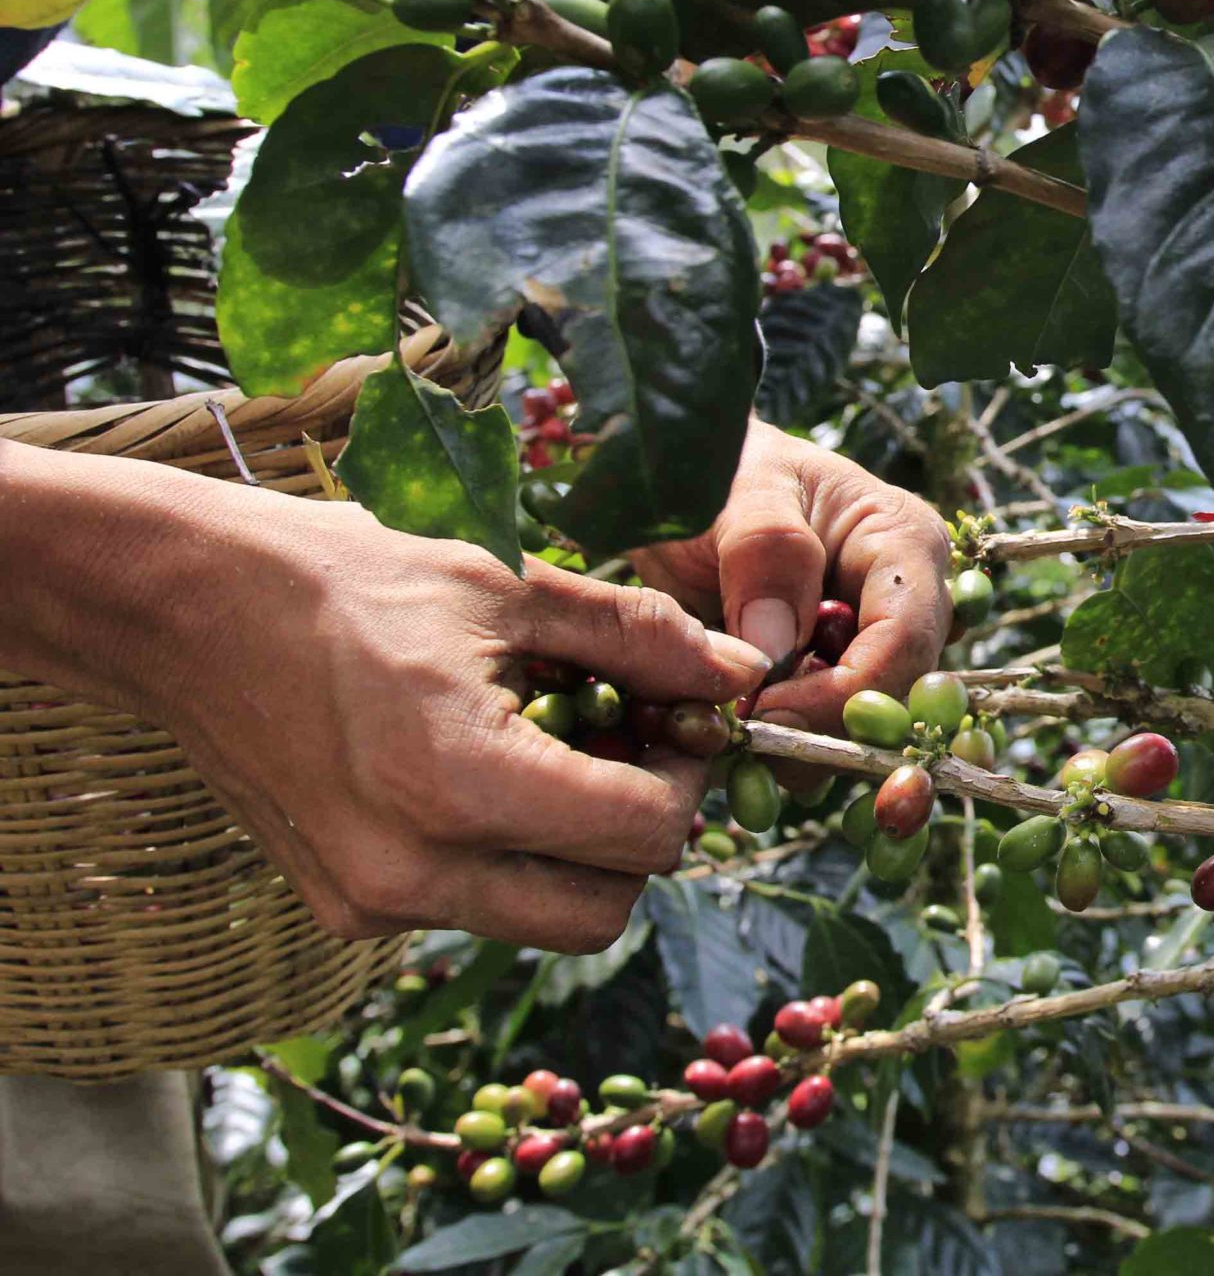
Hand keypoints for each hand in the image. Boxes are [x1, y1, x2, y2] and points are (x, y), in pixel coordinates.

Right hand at [0, 445, 768, 952]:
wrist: (187, 609)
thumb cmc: (350, 577)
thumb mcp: (511, 586)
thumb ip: (642, 640)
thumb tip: (744, 677)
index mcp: (461, 782)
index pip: (644, 836)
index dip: (689, 778)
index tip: (682, 720)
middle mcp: (413, 870)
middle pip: (604, 910)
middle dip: (644, 835)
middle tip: (637, 745)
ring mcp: (371, 903)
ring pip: (542, 919)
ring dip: (579, 852)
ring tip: (565, 749)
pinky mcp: (344, 910)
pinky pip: (473, 908)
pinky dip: (509, 857)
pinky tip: (491, 768)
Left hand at [632, 419, 951, 735]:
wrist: (686, 484)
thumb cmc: (718, 470)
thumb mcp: (734, 489)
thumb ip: (765, 550)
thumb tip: (778, 651)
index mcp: (904, 542)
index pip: (904, 640)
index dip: (845, 693)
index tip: (766, 716)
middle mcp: (908, 598)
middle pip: (897, 693)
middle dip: (827, 730)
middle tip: (747, 742)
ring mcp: (875, 641)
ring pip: (866, 724)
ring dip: (806, 745)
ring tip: (736, 735)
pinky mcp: (838, 674)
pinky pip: (829, 729)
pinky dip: (788, 744)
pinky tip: (742, 734)